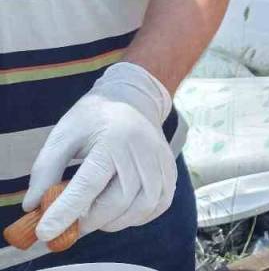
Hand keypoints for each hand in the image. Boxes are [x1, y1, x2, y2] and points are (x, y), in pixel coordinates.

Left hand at [24, 63, 176, 242]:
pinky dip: (136, 217)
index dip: (67, 211)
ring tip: (96, 217)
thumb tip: (34, 206)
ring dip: (114, 222)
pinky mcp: (171, 172)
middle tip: (71, 226)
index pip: (89, 183)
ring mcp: (161, 161)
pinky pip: (157, 206)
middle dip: (91, 221)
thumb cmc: (93, 119)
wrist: (133, 100)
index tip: (46, 232)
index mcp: (113, 139)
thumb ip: (46, 170)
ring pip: (141, 207)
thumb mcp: (62, 135)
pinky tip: (120, 212)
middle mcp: (142, 150)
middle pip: (119, 200)